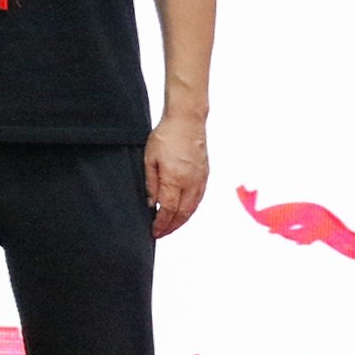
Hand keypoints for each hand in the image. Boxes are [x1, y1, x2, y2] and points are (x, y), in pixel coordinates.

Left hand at [146, 114, 209, 237]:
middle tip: (161, 233)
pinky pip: (199, 198)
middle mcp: (191, 182)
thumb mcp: (149, 158)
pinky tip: (184, 212)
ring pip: (193, 207)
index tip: (154, 231)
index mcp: (175, 179)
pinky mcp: (206, 174)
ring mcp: (201, 179)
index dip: (161, 223)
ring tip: (171, 226)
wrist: (188, 120)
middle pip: (183, 213)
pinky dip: (191, 209)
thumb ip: (151, 182)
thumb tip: (152, 203)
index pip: (168, 210)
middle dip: (172, 226)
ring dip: (182, 220)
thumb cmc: (166, 136)